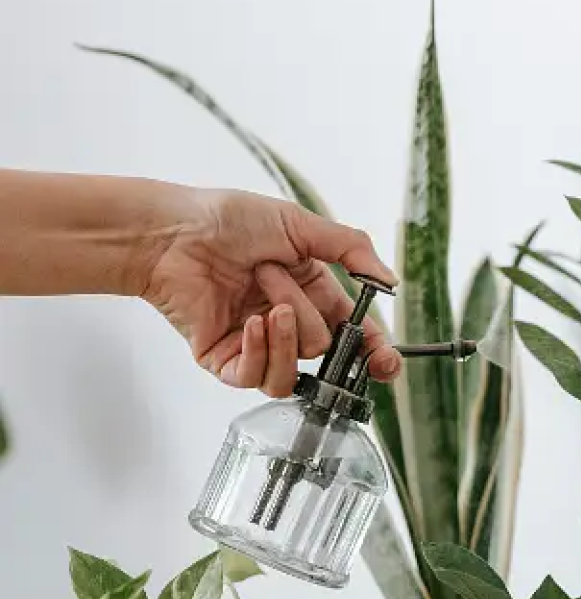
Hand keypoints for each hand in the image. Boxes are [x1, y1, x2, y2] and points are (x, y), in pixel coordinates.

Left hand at [141, 187, 401, 396]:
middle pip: (322, 348)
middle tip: (270, 274)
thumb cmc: (227, 220)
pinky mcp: (225, 361)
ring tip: (263, 304)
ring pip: (294, 372)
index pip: (351, 334)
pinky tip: (247, 323)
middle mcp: (285, 321)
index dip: (372, 353)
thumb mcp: (300, 225)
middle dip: (303, 313)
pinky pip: (257, 378)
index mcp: (309, 291)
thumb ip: (351, 250)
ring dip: (286, 338)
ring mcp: (255, 344)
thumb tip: (389, 280)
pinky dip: (259, 352)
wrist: (173, 232)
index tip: (384, 363)